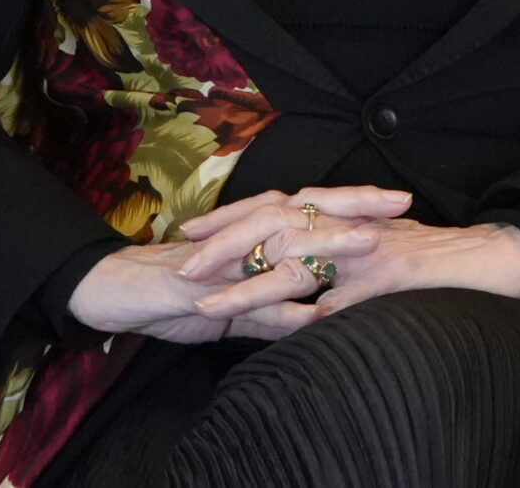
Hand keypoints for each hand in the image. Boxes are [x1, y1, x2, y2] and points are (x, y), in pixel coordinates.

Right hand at [67, 187, 412, 343]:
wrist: (117, 293)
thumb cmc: (178, 293)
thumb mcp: (237, 305)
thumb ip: (277, 310)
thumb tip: (319, 316)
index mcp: (255, 233)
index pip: (313, 210)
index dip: (356, 204)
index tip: (401, 202)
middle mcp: (245, 236)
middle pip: (308, 214)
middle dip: (356, 207)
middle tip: (402, 202)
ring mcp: (225, 258)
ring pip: (284, 248)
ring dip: (327, 247)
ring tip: (369, 243)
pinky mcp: (203, 286)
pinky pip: (247, 298)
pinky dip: (281, 310)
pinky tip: (313, 315)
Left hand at [192, 216, 519, 328]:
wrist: (500, 257)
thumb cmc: (443, 265)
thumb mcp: (383, 264)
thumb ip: (345, 282)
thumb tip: (312, 310)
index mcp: (344, 220)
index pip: (277, 212)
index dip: (232, 221)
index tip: (189, 234)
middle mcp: (351, 227)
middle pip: (274, 227)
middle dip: (224, 245)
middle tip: (182, 265)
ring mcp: (370, 249)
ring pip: (298, 262)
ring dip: (248, 284)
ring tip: (207, 303)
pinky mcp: (394, 274)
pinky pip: (347, 295)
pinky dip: (314, 312)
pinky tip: (283, 329)